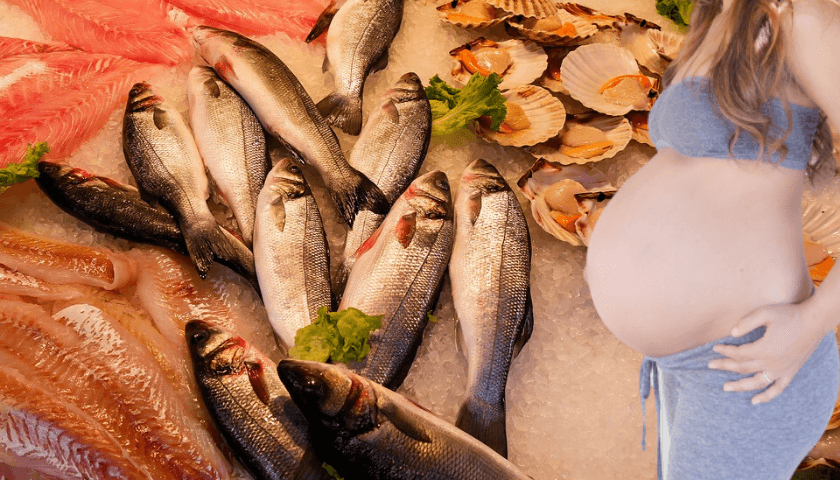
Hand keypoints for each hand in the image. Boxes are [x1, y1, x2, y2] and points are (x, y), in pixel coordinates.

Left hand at [707, 302, 826, 403]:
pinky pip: (777, 389)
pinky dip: (766, 397)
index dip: (725, 351)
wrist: (815, 321)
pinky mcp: (790, 372)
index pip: (738, 353)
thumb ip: (746, 322)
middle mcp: (771, 363)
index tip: (714, 348)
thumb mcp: (765, 313)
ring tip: (725, 387)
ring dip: (740, 386)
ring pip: (756, 382)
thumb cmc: (789, 315)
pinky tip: (755, 401)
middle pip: (742, 368)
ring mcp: (782, 370)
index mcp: (763, 349)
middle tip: (710, 365)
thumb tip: (732, 333)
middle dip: (724, 366)